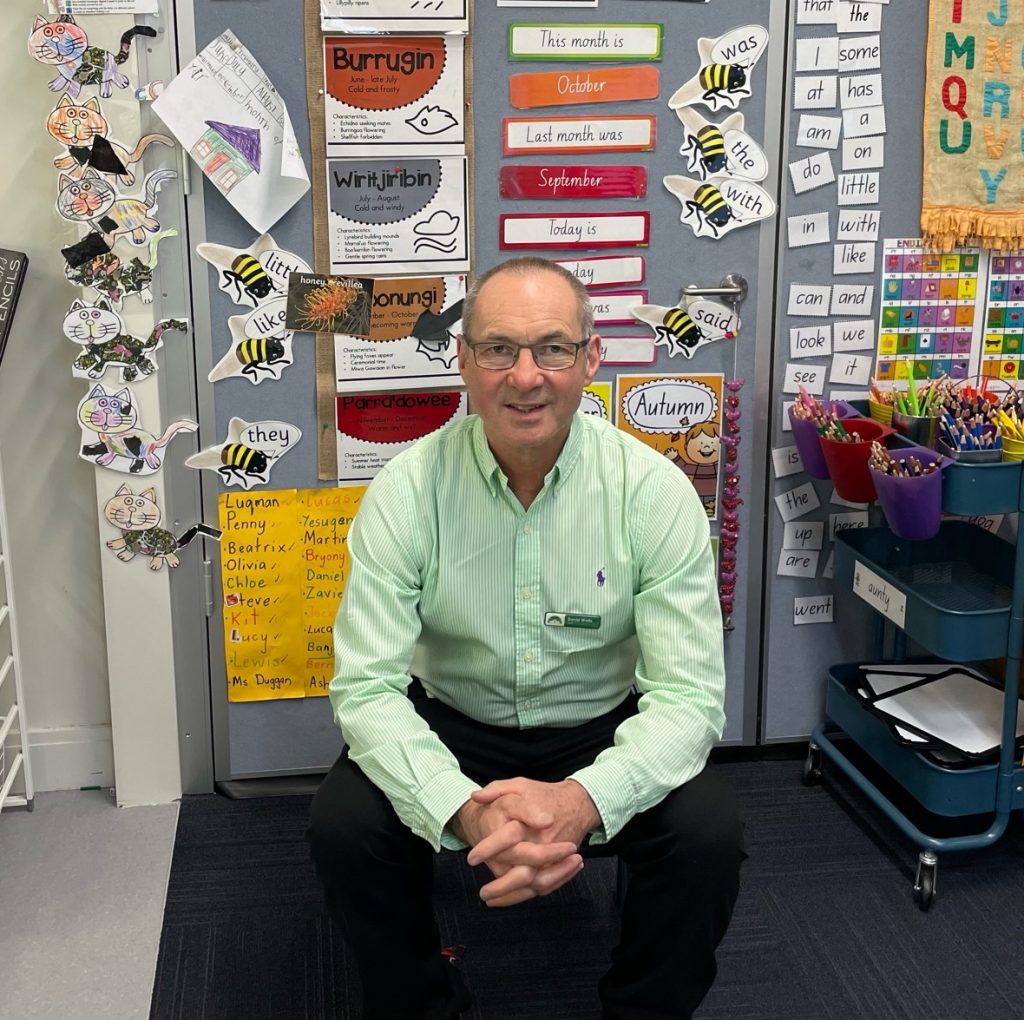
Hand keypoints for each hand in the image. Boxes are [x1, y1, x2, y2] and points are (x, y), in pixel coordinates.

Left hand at [456, 778, 600, 907]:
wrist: (576, 804)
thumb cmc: (543, 795)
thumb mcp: (519, 785)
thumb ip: (496, 790)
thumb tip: (475, 797)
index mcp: (532, 818)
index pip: (509, 836)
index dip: (489, 848)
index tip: (472, 859)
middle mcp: (545, 840)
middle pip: (524, 870)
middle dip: (502, 886)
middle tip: (483, 893)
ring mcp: (555, 855)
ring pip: (534, 883)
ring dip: (513, 895)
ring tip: (491, 900)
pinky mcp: (560, 864)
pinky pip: (545, 886)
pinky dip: (526, 895)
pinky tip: (508, 899)